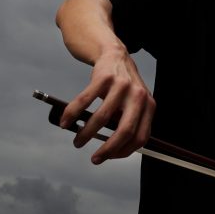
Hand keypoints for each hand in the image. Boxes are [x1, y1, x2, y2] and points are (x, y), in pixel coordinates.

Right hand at [59, 46, 154, 164]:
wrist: (115, 54)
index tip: (110, 157)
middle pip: (125, 131)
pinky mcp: (104, 78)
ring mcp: (122, 86)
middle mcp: (138, 96)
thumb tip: (113, 150)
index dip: (124, 152)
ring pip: (102, 118)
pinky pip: (85, 101)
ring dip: (86, 134)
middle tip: (95, 158)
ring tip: (78, 140)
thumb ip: (129, 123)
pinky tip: (66, 122)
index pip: (140, 137)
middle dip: (108, 150)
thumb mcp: (134, 104)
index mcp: (148, 106)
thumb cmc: (124, 86)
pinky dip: (72, 114)